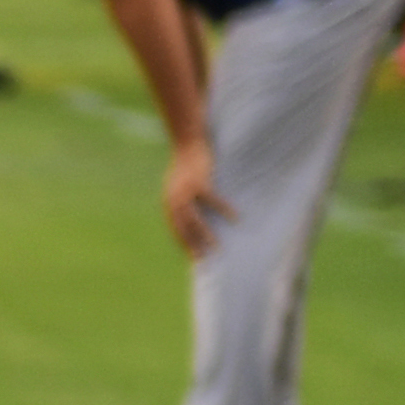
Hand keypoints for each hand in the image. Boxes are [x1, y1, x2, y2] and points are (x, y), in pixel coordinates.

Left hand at [161, 132, 227, 258]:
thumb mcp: (178, 186)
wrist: (187, 144)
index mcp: (169, 203)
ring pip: (195, 219)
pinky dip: (224, 210)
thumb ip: (181, 201)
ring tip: (215, 248)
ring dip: (205, 235)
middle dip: (192, 245)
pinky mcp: (200, 183)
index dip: (183, 243)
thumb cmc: (186, 166)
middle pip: (183, 228)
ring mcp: (186, 192)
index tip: (192, 257)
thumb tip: (188, 217)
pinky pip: (213, 201)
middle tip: (202, 261)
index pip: (175, 229)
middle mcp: (174, 200)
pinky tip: (235, 218)